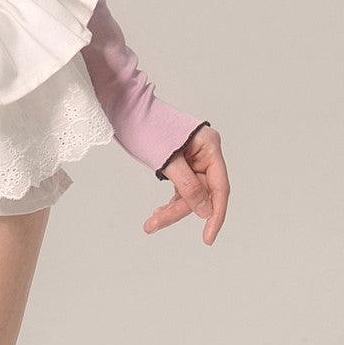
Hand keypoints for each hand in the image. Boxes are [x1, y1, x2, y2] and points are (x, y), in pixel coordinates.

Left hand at [143, 124, 227, 243]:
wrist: (124, 107)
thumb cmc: (146, 126)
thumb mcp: (167, 159)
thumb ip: (189, 186)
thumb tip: (207, 212)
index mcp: (209, 146)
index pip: (219, 187)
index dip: (215, 214)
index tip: (207, 238)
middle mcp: (205, 152)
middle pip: (202, 192)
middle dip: (180, 210)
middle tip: (154, 223)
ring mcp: (193, 157)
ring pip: (190, 193)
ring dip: (172, 209)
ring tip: (151, 222)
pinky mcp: (180, 162)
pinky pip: (181, 187)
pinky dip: (171, 200)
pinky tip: (158, 212)